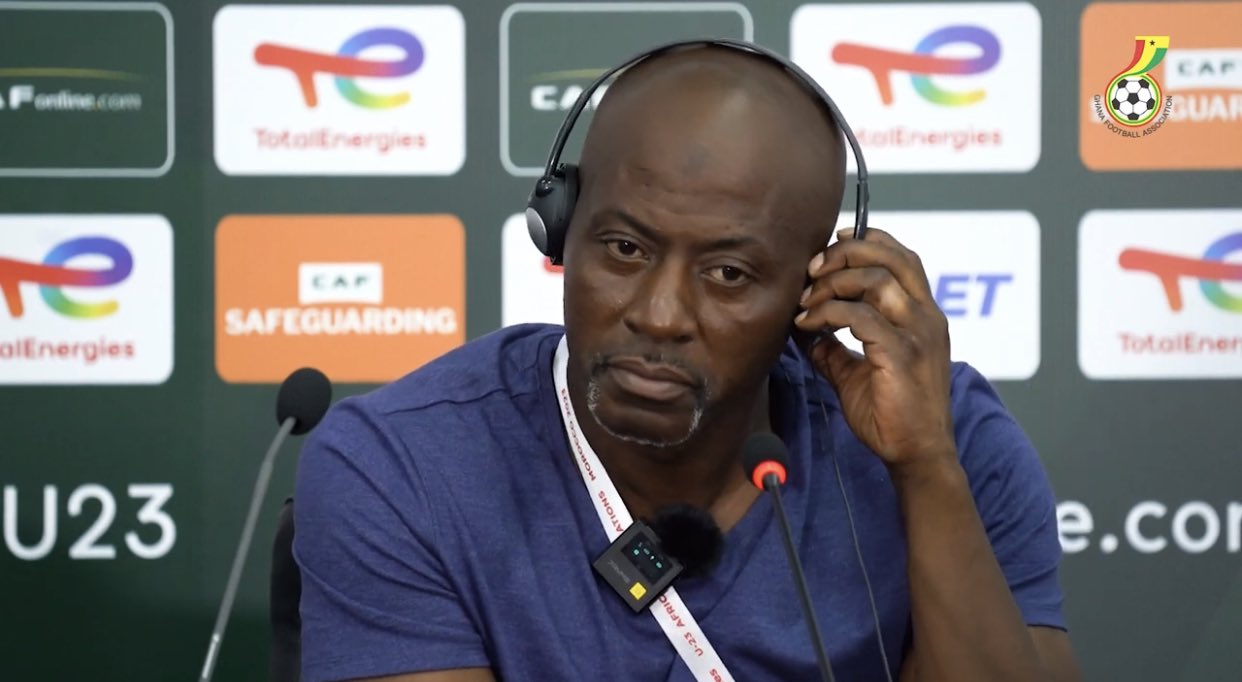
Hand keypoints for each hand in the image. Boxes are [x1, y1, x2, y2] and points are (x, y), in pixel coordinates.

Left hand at [794, 227, 954, 471]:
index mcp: (923, 316)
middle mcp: (926, 318)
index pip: (904, 259)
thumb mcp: (859, 372)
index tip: (835, 242)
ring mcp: (917, 334)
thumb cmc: (893, 415)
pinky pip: (859, 317)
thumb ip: (837, 348)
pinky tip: (808, 325)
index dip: (870, 241)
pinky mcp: (901, 354)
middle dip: (845, 254)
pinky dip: (827, 314)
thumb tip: (808, 334)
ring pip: (875, 281)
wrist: (916, 454)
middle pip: (891, 258)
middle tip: (812, 269)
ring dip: (832, 284)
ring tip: (806, 302)